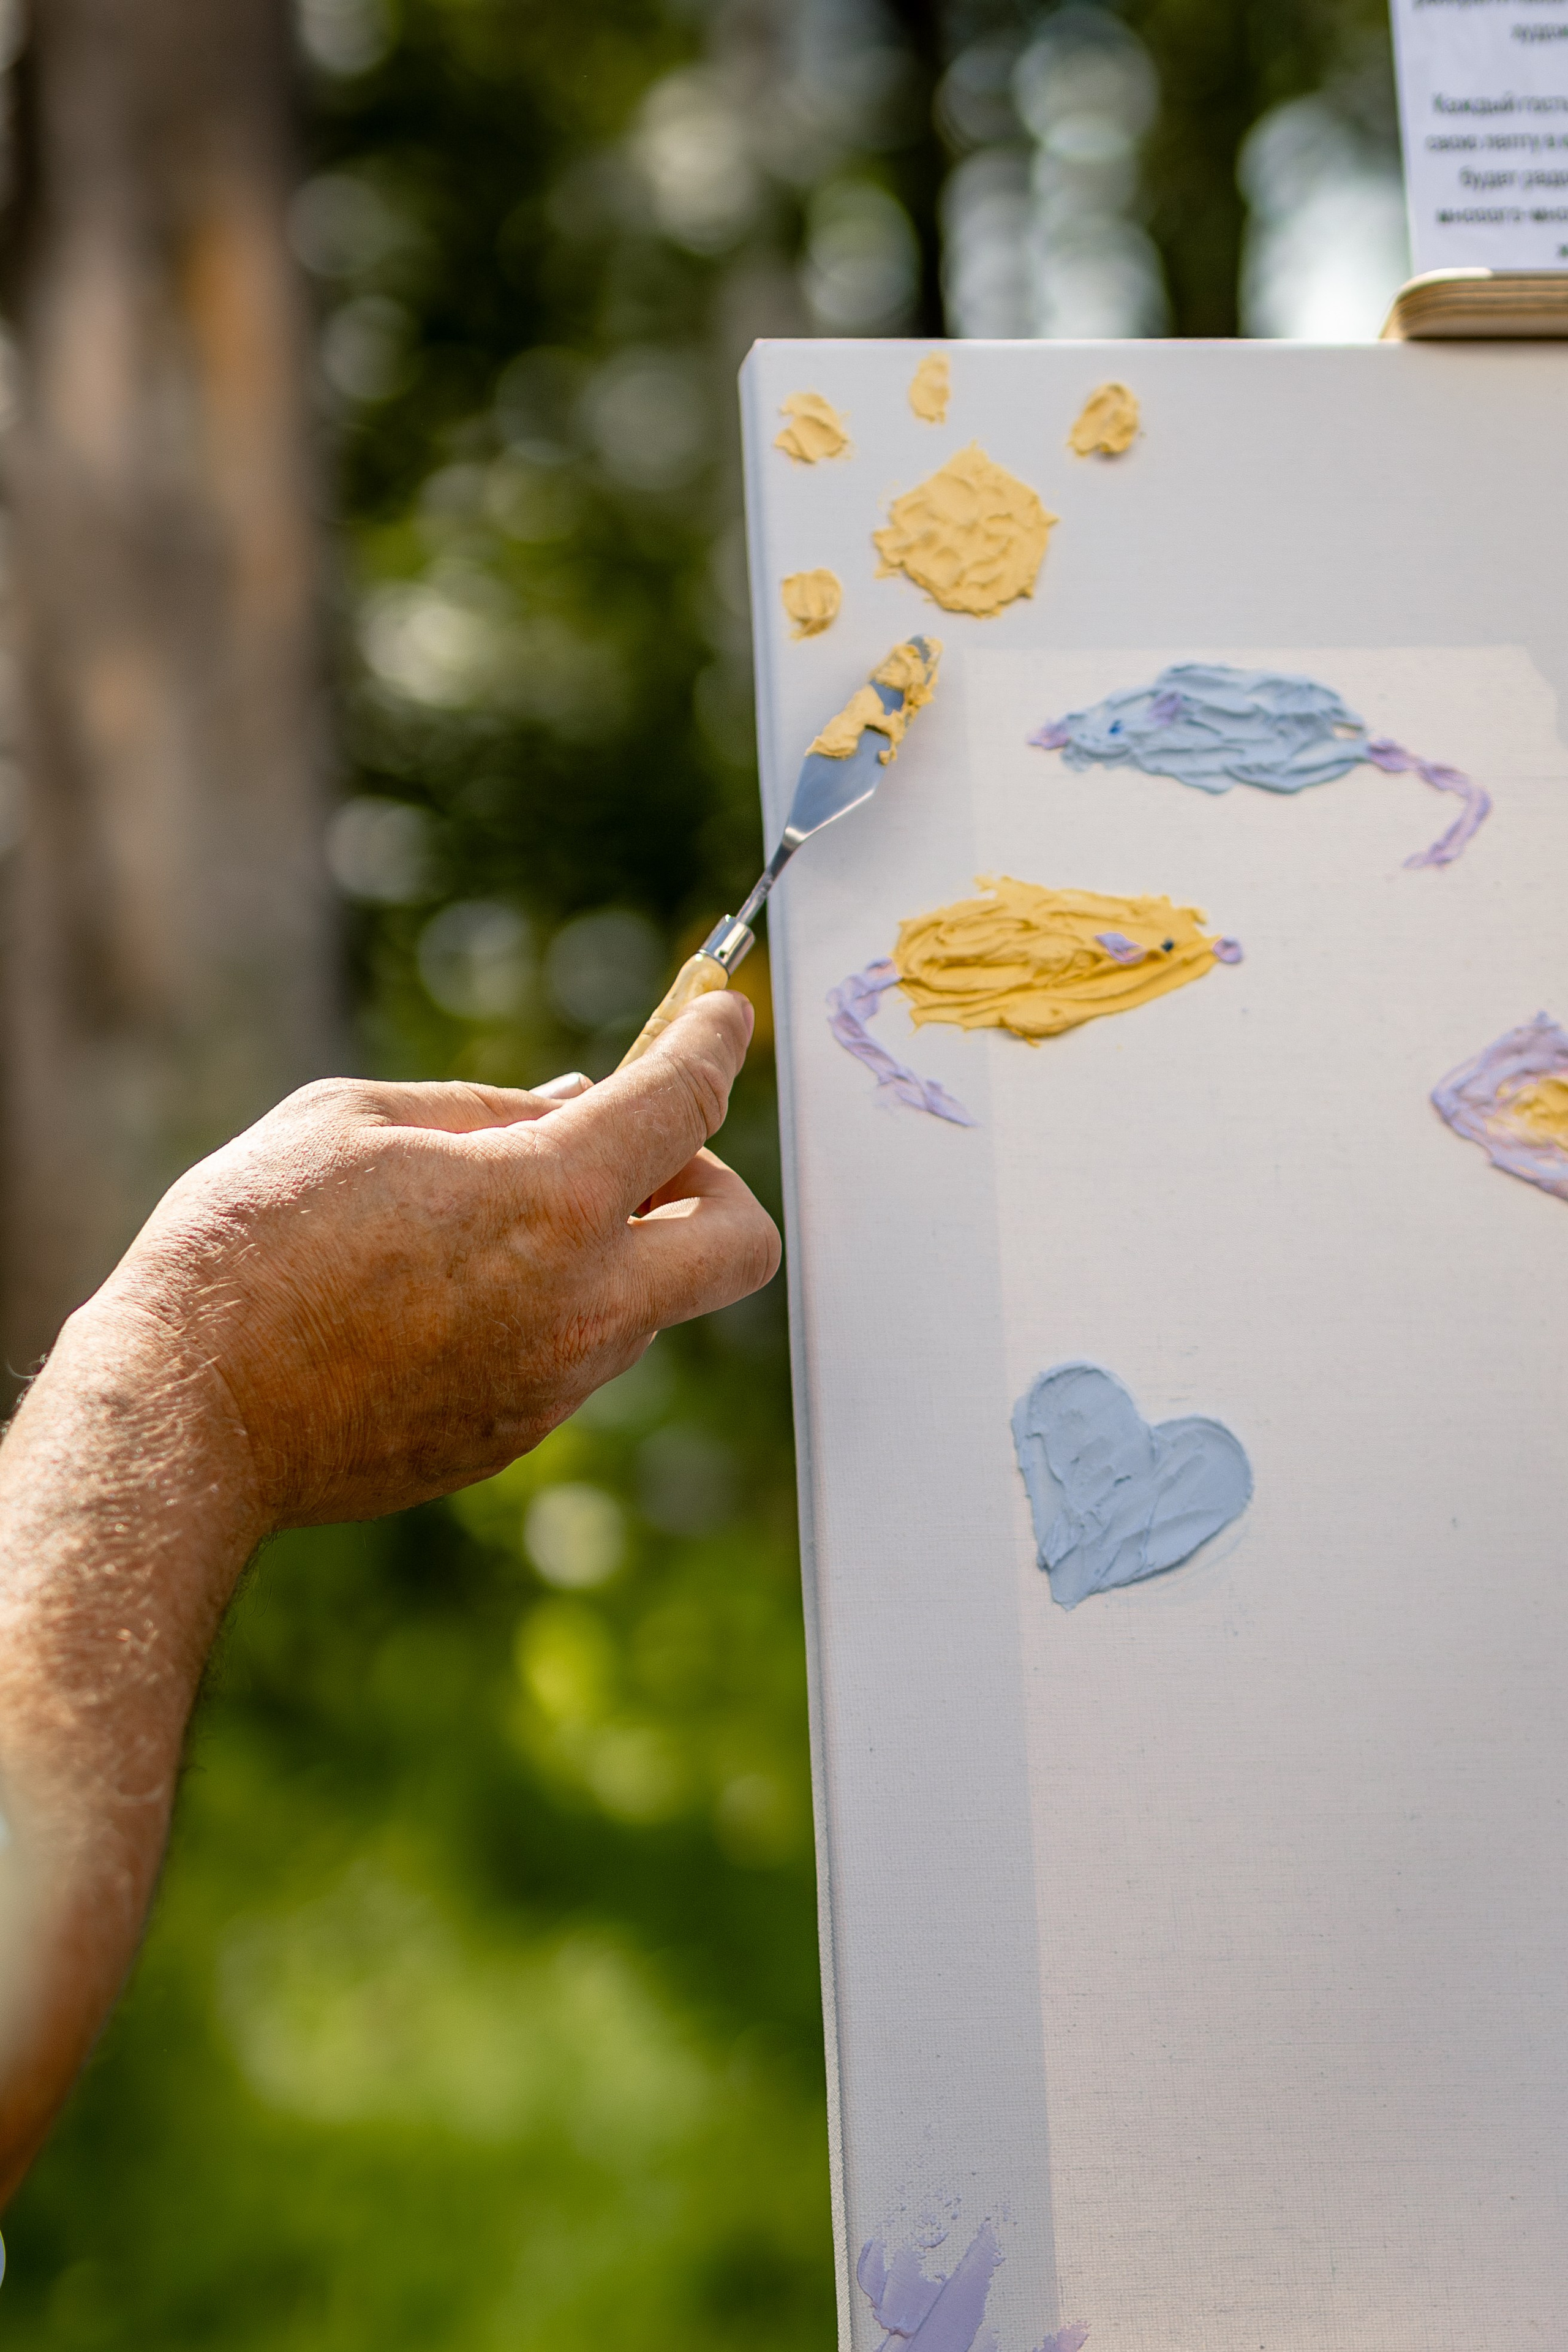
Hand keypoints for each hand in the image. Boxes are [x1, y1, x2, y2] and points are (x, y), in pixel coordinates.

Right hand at [75, 991, 776, 1528]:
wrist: (185, 1411)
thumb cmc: (247, 1248)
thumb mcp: (353, 1120)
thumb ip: (485, 1109)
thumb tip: (574, 1103)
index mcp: (552, 1198)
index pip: (685, 1101)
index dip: (716, 1043)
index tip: (724, 1019)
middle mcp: (582, 1302)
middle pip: (743, 1241)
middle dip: (715, 1183)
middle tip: (637, 1156)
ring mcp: (556, 1384)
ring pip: (650, 1303)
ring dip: (615, 1250)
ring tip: (494, 1221)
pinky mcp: (515, 1435)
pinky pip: (575, 1356)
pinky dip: (552, 1309)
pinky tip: (452, 1293)